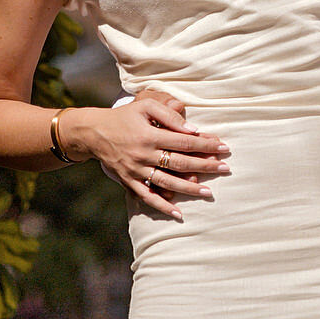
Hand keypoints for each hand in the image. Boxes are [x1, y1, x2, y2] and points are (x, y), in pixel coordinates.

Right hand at [70, 94, 229, 217]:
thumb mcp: (145, 106)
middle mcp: (144, 154)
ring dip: (188, 188)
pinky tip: (178, 213)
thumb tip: (192, 130)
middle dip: (204, 166)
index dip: (205, 144)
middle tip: (225, 169)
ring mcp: (136, 170)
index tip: (223, 147)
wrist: (94, 133)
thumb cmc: (124, 116)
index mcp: (150, 134)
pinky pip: (148, 196)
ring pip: (167, 182)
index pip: (184, 141)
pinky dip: (163, 206)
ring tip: (208, 192)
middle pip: (179, 163)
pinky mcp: (129, 181)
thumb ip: (169, 115)